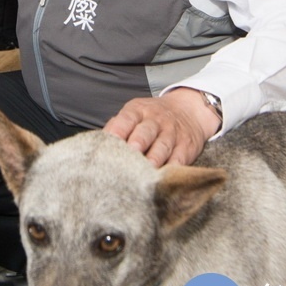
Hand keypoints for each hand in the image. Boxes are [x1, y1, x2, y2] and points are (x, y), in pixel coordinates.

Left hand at [102, 88, 218, 166]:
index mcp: (137, 111)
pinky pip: (180, 158)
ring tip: (147, 170)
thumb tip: (97, 145)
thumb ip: (116, 127)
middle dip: (137, 144)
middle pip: (145, 132)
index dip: (117, 132)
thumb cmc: (151, 118)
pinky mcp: (186, 147)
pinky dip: (173, 168)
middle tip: (129, 156)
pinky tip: (165, 176)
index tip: (109, 144)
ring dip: (154, 159)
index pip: (126, 119)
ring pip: (163, 146)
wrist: (188, 110)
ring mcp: (172, 133)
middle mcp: (155, 121)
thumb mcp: (134, 114)